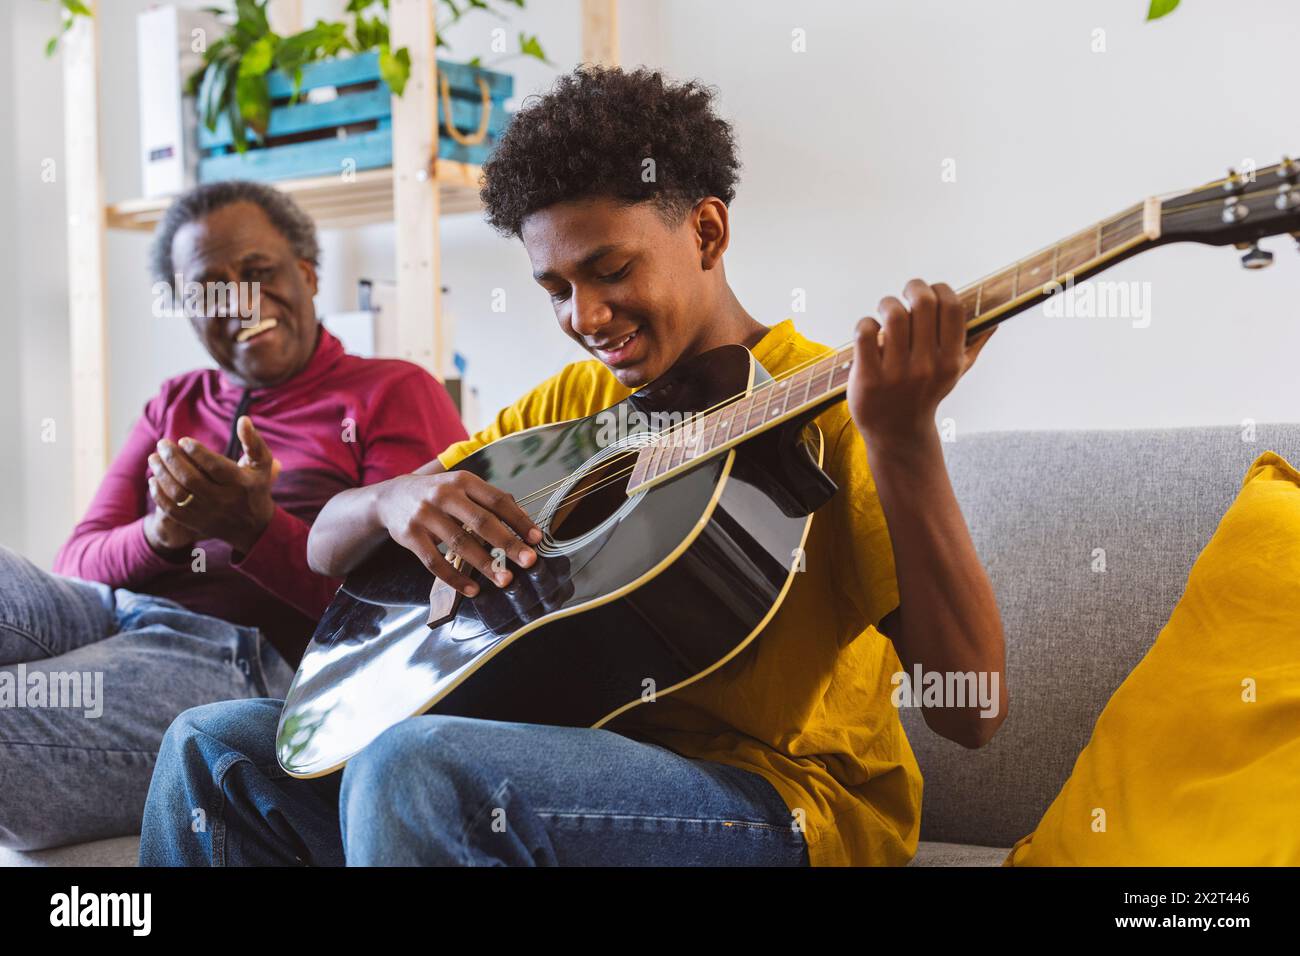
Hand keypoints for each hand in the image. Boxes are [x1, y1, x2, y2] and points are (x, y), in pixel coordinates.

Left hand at [146, 416, 280, 554]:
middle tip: (162, 444)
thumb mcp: (262, 464)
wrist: (253, 526)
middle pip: (191, 479)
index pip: (215, 467)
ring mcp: (208, 514)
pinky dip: (158, 494)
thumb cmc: (255, 487)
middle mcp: (224, 500)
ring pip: (178, 494)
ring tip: (154, 458)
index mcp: (240, 484)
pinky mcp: (195, 524)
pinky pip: (171, 510)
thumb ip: (253, 441)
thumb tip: (243, 420)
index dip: (196, 452)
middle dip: (172, 459)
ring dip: (161, 474)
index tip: (183, 440)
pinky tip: (153, 479)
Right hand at [374, 470, 542, 596]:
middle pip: (481, 522)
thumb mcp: (461, 487)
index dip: (519, 520)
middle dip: (508, 543)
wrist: (391, 497)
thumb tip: (523, 520)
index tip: (537, 538)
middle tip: (528, 561)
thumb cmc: (437, 494)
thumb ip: (488, 501)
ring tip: (505, 580)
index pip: (497, 500)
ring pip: (459, 543)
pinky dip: (455, 578)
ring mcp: (425, 515)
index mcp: (463, 481)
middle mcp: (444, 495)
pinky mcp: (409, 535)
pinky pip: (434, 562)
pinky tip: (473, 589)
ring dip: (485, 564)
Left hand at [847, 278, 996, 450]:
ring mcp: (896, 373)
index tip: (931, 291)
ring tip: (886, 309)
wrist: (896, 433)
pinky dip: (866, 322)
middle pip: (923, 303)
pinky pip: (865, 333)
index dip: (941, 289)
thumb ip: (974, 346)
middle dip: (913, 287)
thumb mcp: (954, 374)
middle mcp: (926, 367)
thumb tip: (995, 320)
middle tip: (906, 293)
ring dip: (888, 303)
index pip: (952, 308)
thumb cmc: (925, 394)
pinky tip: (870, 330)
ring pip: (894, 314)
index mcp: (950, 361)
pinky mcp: (868, 378)